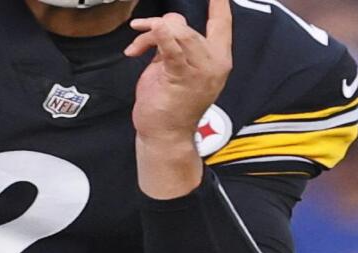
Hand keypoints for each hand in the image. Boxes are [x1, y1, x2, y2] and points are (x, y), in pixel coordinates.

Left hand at [125, 0, 232, 142]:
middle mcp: (214, 63)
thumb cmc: (169, 104)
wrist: (165, 135)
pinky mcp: (182, 77)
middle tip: (138, 33)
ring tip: (135, 47)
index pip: (222, 23)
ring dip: (150, 33)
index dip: (219, 4)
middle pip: (186, 26)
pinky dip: (158, 36)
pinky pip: (171, 49)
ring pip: (178, 33)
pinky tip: (150, 30)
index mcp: (217, 58)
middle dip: (158, 25)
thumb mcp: (174, 67)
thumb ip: (175, 44)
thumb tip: (165, 24)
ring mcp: (201, 70)